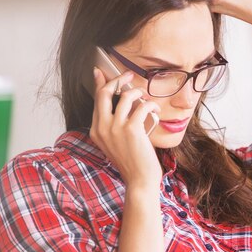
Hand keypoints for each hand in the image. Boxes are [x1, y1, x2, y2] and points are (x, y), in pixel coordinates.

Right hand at [90, 68, 163, 189]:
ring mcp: (116, 128)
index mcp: (96, 131)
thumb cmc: (132, 162)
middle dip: (117, 79)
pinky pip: (141, 106)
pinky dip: (150, 105)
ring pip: (125, 97)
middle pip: (105, 92)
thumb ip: (113, 126)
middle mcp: (102, 128)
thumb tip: (120, 104)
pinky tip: (155, 110)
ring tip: (146, 98)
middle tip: (129, 75)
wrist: (139, 180)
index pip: (96, 100)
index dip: (101, 83)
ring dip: (138, 92)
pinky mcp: (131, 129)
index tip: (101, 71)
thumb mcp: (115, 144)